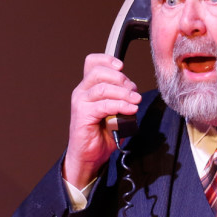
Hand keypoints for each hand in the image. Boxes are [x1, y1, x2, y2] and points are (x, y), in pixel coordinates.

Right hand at [65, 53, 140, 187]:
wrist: (89, 156)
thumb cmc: (101, 134)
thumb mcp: (115, 111)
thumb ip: (121, 98)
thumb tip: (134, 92)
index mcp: (88, 87)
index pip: (92, 63)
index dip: (107, 60)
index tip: (121, 66)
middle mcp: (82, 92)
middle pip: (99, 72)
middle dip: (121, 78)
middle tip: (134, 91)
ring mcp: (80, 102)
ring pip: (103, 88)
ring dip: (124, 93)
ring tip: (136, 100)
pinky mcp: (82, 115)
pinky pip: (104, 105)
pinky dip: (120, 105)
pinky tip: (130, 109)